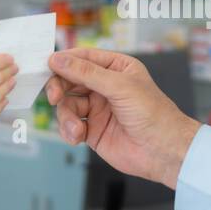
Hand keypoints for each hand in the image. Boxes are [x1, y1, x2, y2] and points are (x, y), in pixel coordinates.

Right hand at [45, 48, 200, 189]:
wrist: (163, 151)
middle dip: (60, 88)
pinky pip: (70, 125)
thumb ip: (87, 73)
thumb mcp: (119, 86)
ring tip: (75, 128)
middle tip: (55, 97)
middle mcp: (105, 86)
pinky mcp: (92, 130)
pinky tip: (77, 137)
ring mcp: (97, 109)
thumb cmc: (153, 114)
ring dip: (66, 116)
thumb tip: (58, 60)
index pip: (83, 58)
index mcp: (116, 68)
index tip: (47, 66)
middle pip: (69, 80)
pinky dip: (68, 131)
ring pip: (67, 105)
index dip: (64, 61)